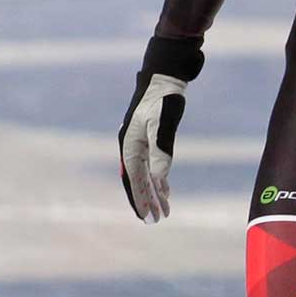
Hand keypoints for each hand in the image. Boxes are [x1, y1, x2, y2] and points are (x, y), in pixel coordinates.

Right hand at [119, 75, 187, 221]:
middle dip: (146, 200)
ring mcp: (140, 142)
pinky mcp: (150, 138)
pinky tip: (165, 190)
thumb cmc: (163, 99)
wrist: (164, 76)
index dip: (139, 199)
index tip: (145, 216)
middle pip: (138, 179)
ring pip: (146, 174)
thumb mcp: (163, 125)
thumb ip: (161, 151)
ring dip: (154, 192)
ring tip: (164, 210)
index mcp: (129, 145)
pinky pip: (152, 164)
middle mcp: (131, 146)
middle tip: (156, 220)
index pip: (133, 179)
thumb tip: (158, 179)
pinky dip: (159, 178)